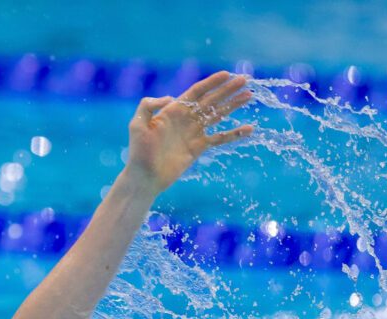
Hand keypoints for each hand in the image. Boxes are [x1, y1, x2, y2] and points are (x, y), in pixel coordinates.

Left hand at [124, 71, 253, 194]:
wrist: (145, 176)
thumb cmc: (139, 151)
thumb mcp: (137, 124)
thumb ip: (148, 106)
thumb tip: (170, 97)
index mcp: (173, 109)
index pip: (197, 91)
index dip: (212, 82)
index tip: (227, 74)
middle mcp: (186, 118)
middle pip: (211, 100)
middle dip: (228, 90)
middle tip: (245, 80)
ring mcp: (194, 132)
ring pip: (218, 115)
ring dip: (233, 105)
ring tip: (249, 96)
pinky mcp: (199, 147)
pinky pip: (220, 138)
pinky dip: (234, 134)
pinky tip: (249, 128)